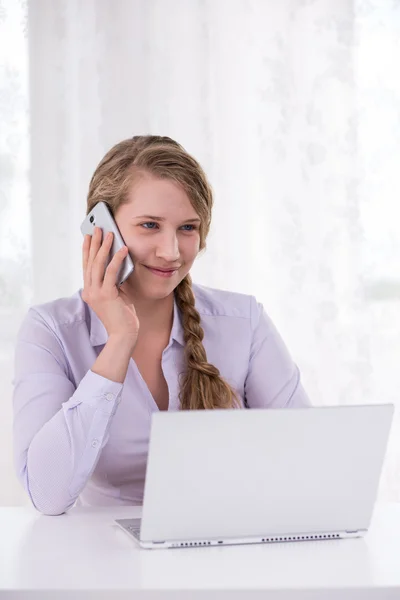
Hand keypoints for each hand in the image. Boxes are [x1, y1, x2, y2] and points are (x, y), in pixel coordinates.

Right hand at [82, 227, 138, 347]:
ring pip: (98, 265)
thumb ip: (114, 281)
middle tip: (97, 228)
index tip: (88, 236)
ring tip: (109, 233)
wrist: (124, 335)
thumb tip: (119, 263)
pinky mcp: (107, 295)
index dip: (87, 250)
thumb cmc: (122, 316)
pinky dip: (117, 259)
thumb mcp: (116, 294)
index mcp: (89, 291)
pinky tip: (123, 249)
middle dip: (93, 243)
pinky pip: (112, 272)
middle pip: (90, 262)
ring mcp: (96, 293)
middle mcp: (89, 291)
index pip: (87, 266)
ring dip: (104, 247)